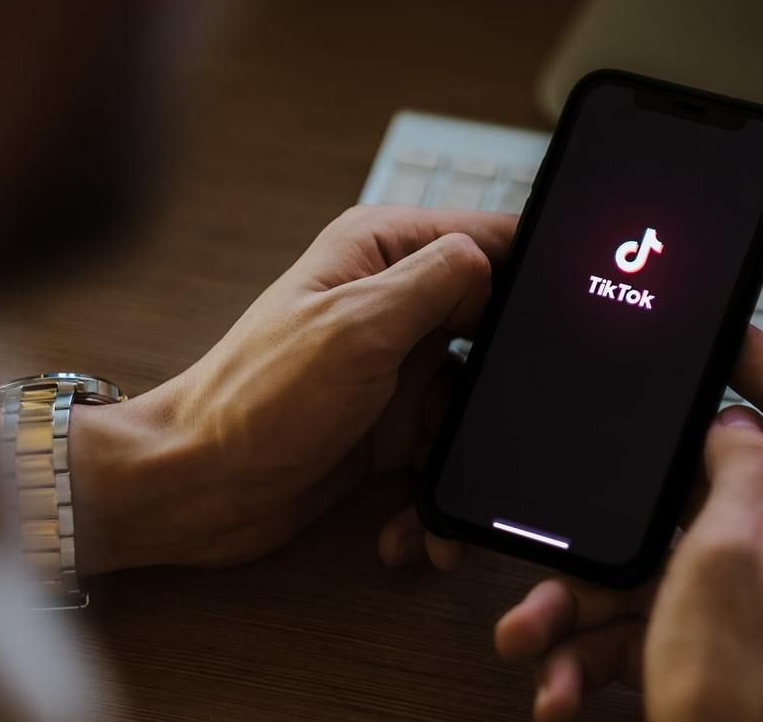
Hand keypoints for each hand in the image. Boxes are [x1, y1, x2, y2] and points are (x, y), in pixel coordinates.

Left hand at [68, 205, 515, 574]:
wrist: (198, 490)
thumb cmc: (257, 400)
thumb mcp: (359, 326)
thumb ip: (436, 281)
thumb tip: (494, 258)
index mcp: (381, 253)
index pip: (484, 238)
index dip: (529, 275)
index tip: (564, 320)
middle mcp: (392, 302)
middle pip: (490, 326)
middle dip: (501, 384)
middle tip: (509, 424)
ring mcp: (393, 365)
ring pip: (472, 398)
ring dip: (464, 452)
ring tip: (441, 497)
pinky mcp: (389, 422)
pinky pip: (443, 447)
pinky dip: (436, 489)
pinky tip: (414, 524)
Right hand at [492, 329, 762, 721]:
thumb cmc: (748, 703)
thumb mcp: (728, 557)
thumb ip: (737, 470)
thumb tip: (734, 424)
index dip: (758, 354)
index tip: (716, 325)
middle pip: (703, 492)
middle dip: (623, 516)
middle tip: (576, 520)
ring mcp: (757, 607)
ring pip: (656, 565)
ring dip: (587, 600)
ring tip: (534, 633)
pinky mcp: (717, 649)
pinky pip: (648, 623)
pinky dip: (598, 650)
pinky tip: (561, 685)